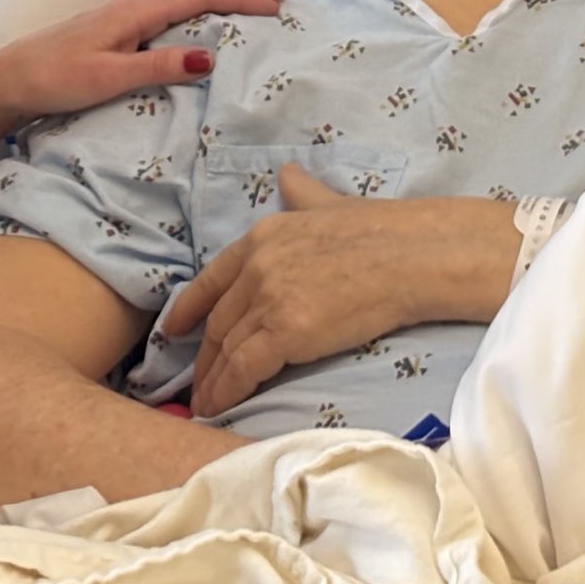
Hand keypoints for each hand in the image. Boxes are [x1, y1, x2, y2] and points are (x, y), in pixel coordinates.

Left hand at [0, 0, 283, 147]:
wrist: (7, 79)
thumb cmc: (54, 78)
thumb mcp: (108, 77)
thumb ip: (158, 67)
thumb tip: (210, 57)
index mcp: (137, 12)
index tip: (277, 3)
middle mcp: (134, 6)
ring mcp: (125, 17)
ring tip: (252, 0)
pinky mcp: (118, 30)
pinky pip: (172, 11)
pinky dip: (199, 9)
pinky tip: (202, 20)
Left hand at [159, 166, 512, 416]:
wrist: (411, 256)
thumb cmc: (382, 231)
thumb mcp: (330, 204)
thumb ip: (303, 195)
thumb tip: (287, 175)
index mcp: (263, 236)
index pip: (212, 279)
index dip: (189, 308)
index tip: (173, 330)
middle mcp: (256, 267)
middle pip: (218, 321)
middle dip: (204, 355)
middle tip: (195, 381)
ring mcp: (268, 299)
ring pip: (226, 349)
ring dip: (211, 380)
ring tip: (205, 403)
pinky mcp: (285, 333)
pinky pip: (243, 370)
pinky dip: (225, 392)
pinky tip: (216, 408)